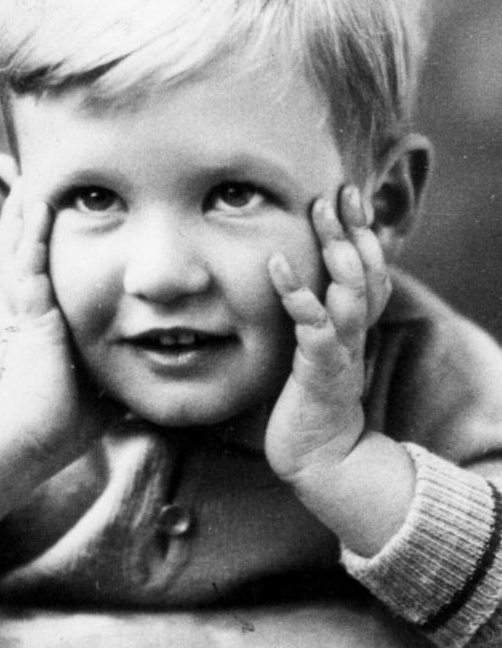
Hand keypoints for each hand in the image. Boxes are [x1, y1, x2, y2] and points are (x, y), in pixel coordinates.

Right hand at [0, 181, 105, 475]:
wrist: (39, 441)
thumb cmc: (70, 420)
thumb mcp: (106, 382)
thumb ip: (124, 367)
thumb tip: (163, 360)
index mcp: (46, 320)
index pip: (40, 267)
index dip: (39, 238)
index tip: (50, 207)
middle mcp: (32, 311)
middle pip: (23, 250)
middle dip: (26, 215)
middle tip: (27, 178)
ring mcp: (27, 314)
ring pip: (19, 253)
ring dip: (25, 217)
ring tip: (29, 182)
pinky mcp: (30, 321)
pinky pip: (27, 272)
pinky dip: (32, 240)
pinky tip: (38, 212)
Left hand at [265, 184, 391, 488]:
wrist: (318, 456)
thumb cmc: (312, 400)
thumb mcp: (319, 350)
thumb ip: (319, 316)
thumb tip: (300, 280)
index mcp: (357, 325)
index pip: (371, 268)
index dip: (362, 231)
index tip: (348, 195)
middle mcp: (356, 333)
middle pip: (367, 271)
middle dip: (353, 229)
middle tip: (336, 192)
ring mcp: (342, 350)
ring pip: (353, 291)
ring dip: (337, 249)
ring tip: (319, 212)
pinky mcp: (320, 370)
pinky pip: (315, 326)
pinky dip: (297, 293)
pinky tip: (277, 263)